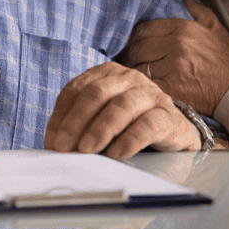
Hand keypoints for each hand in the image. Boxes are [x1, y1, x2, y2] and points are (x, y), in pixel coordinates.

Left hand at [44, 61, 200, 158]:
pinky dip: (130, 139)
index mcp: (106, 74)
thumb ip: (81, 126)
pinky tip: (117, 153)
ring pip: (121, 106)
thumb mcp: (103, 119)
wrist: (175, 132)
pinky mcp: (168, 116)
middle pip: (96, 93)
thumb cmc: (130, 125)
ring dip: (100, 129)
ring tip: (87, 150)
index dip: (61, 116)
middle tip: (64, 147)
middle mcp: (127, 78)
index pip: (76, 89)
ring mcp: (149, 94)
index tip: (52, 140)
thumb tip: (54, 146)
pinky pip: (148, 125)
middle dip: (76, 121)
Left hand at [119, 0, 228, 114]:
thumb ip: (196, 9)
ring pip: (139, 66)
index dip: (133, 37)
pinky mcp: (173, 89)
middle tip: (126, 59)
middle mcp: (176, 45)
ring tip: (131, 73)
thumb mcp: (216, 27)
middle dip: (129, 53)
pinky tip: (142, 87)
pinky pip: (147, 84)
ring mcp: (173, 68)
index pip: (144, 29)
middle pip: (137, 47)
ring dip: (133, 70)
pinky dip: (142, 86)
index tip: (130, 43)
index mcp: (183, 28)